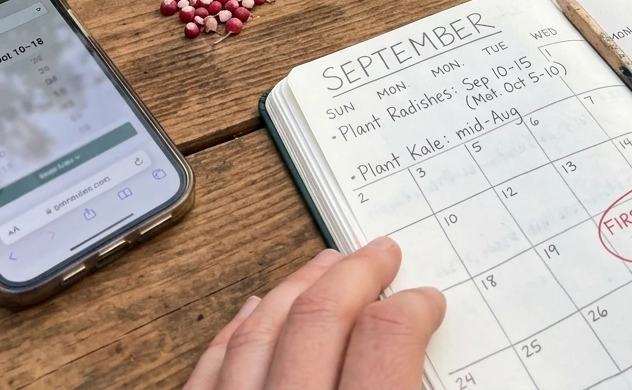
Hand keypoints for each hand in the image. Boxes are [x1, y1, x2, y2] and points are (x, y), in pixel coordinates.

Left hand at [184, 237, 444, 389]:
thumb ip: (409, 388)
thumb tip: (420, 352)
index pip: (385, 342)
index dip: (411, 311)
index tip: (425, 301)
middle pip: (318, 322)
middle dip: (354, 277)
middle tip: (380, 255)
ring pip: (258, 334)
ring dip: (295, 290)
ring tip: (325, 266)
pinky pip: (206, 371)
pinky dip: (233, 335)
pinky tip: (252, 313)